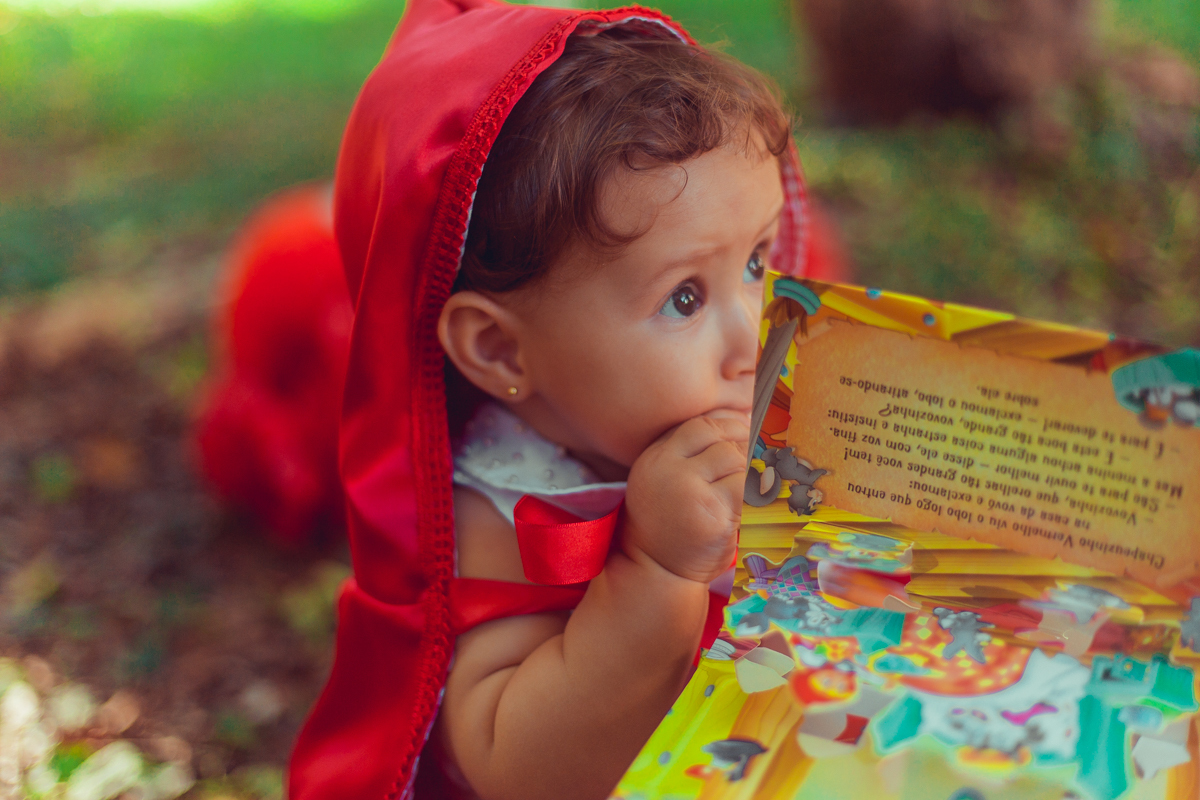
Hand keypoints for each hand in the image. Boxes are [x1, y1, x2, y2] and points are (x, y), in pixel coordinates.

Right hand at [621, 414, 748, 583]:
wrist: (655, 570)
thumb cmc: (669, 521)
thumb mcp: (665, 478)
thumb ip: (690, 451)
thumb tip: (741, 418)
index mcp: (655, 459)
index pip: (701, 425)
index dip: (728, 427)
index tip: (742, 436)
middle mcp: (669, 472)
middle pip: (723, 442)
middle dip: (742, 452)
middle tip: (746, 468)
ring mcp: (691, 494)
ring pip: (739, 464)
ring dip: (748, 476)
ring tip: (742, 492)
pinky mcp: (714, 517)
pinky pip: (748, 493)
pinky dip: (752, 499)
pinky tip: (742, 511)